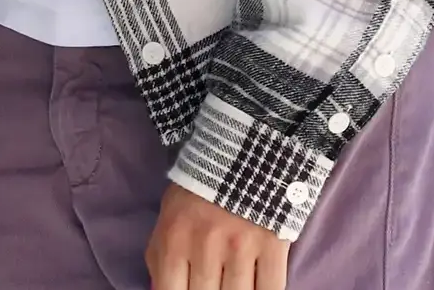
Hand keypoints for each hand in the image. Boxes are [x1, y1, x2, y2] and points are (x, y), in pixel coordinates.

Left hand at [146, 182, 289, 289]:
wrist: (242, 156)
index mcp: (173, 240)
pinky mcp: (272, 246)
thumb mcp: (168, 219)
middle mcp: (204, 246)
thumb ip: (160, 259)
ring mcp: (240, 247)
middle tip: (214, 284)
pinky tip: (257, 283)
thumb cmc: (197, 193)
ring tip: (231, 282)